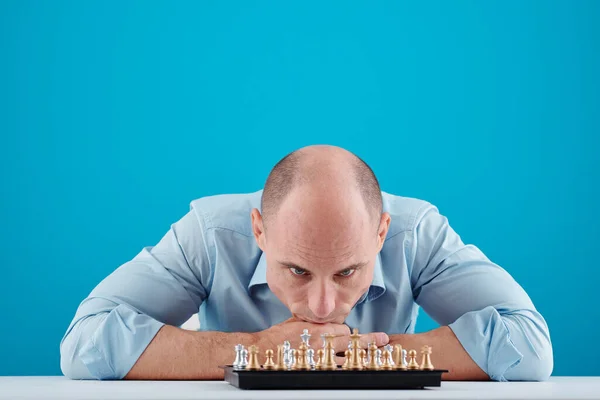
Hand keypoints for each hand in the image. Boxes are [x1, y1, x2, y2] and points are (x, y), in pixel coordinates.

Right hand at [252, 318, 388, 363]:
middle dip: (368, 340)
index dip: (348, 332)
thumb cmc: (277, 338)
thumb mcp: (295, 322)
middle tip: (383, 339)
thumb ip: (311, 321)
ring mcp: (322, 356)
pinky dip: (349, 369)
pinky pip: (339, 370)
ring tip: (379, 356)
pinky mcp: (318, 369)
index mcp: (318, 327)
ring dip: (364, 356)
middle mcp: (322, 340)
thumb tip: (321, 321)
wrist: (264, 351)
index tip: (351, 335)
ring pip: (349, 356)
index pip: (343, 327)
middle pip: (351, 339)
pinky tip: (359, 370)